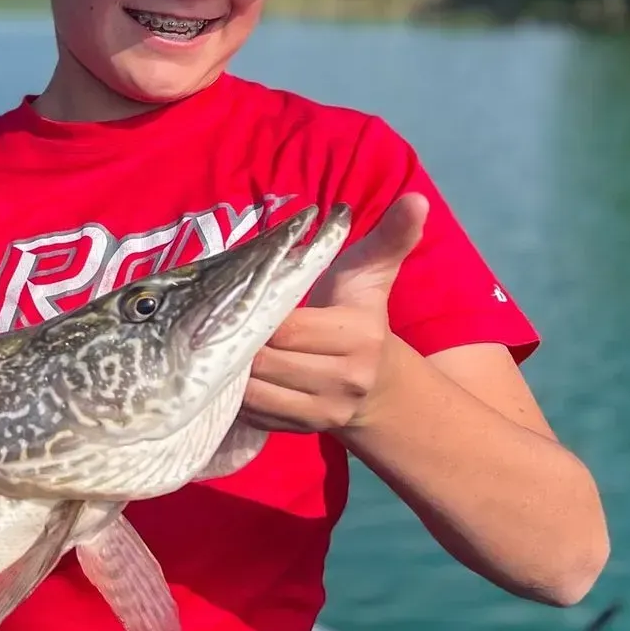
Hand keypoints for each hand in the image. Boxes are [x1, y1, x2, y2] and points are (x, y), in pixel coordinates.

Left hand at [240, 193, 429, 434]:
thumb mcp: (372, 274)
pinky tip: (230, 376)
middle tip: (213, 325)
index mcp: (359, 336)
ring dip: (230, 373)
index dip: (255, 316)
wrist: (379, 385)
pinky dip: (237, 398)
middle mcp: (344, 379)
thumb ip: (390, 237)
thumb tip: (416, 198)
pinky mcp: (303, 431)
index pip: (288, 328)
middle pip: (266, 361)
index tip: (235, 302)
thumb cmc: (362, 316)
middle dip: (235, 343)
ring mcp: (324, 412)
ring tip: (216, 349)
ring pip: (256, 393)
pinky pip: (256, 415)